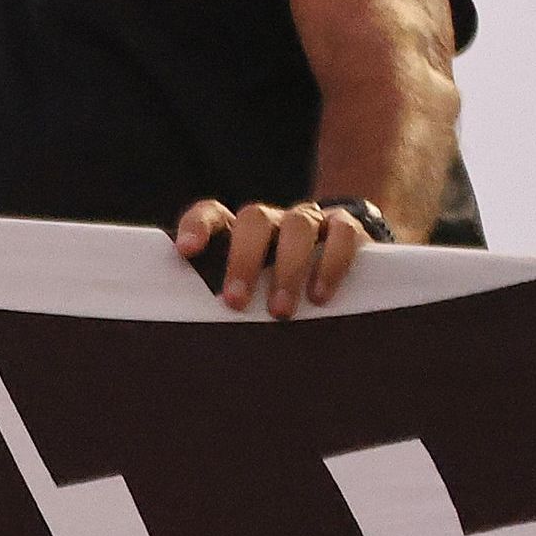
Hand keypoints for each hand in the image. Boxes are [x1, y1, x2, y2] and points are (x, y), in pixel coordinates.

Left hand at [176, 197, 377, 318]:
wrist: (347, 266)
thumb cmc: (279, 287)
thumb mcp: (251, 289)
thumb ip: (226, 293)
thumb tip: (192, 322)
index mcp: (240, 230)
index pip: (212, 213)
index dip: (197, 227)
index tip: (186, 251)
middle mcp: (274, 221)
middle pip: (254, 220)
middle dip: (243, 259)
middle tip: (236, 302)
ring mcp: (311, 220)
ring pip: (298, 226)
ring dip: (288, 269)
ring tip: (281, 311)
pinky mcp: (349, 227)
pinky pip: (343, 233)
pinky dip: (332, 263)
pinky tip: (320, 295)